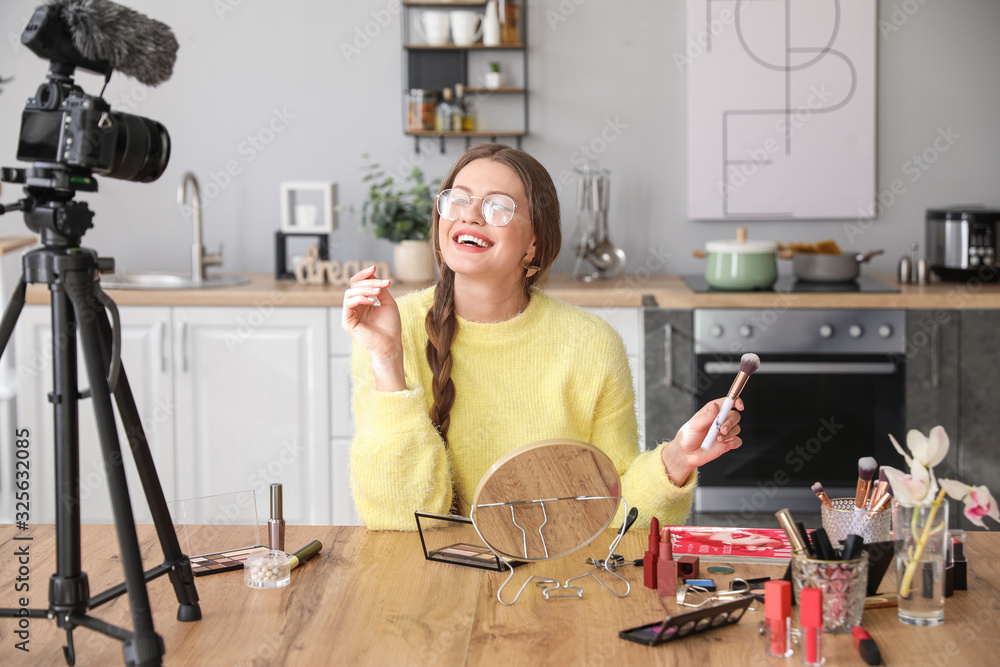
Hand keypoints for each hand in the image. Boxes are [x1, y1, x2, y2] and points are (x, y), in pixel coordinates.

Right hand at [342, 265, 404, 390]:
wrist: (391, 345)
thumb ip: (379, 288)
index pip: (358, 283)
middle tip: (383, 284)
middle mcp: (355, 307)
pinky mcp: (347, 322)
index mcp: (363, 302)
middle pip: (354, 285)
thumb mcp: (388, 302)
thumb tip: (372, 273)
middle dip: (369, 281)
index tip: (374, 267)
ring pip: (350, 292)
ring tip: (378, 293)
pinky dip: (359, 299)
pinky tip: (371, 301)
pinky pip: (348, 304)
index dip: (364, 274)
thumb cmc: (391, 326)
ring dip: (365, 289)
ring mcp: (349, 314)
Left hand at [661, 397, 743, 486]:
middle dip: (730, 423)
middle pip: (735, 416)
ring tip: (717, 439)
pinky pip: (737, 441)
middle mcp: (720, 420)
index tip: (739, 407)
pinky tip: (724, 445)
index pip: (728, 402)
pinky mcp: (727, 443)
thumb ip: (707, 416)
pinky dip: (733, 443)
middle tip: (721, 430)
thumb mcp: (695, 424)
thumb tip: (716, 406)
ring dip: (729, 434)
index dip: (736, 401)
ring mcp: (725, 432)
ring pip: (737, 428)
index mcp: (713, 411)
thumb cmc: (688, 436)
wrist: (686, 454)